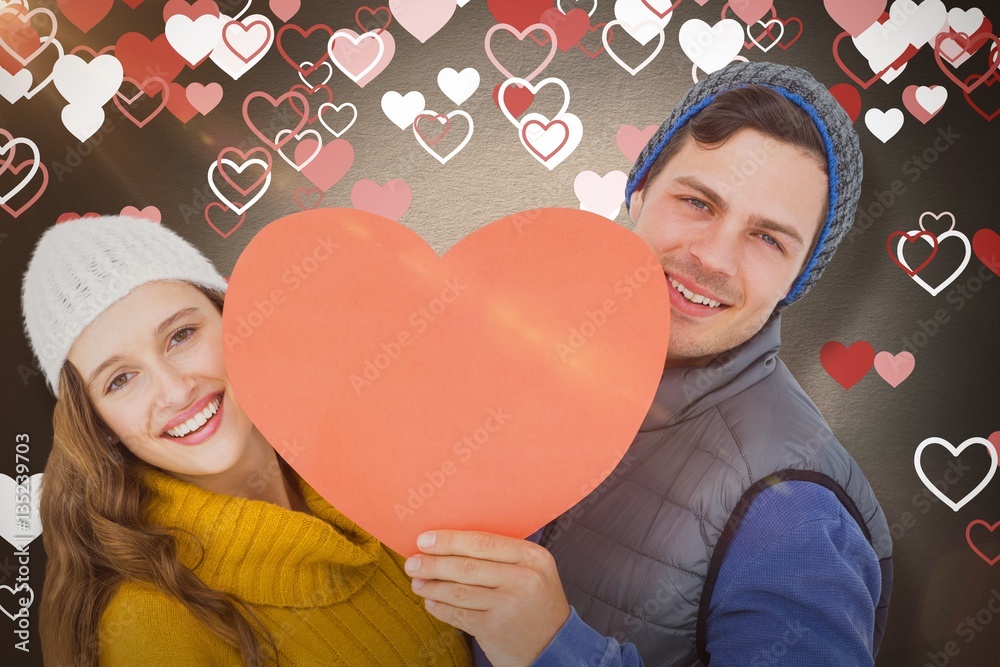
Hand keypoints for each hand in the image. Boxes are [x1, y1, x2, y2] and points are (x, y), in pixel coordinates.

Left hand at [404, 529, 570, 666]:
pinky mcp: (495, 629)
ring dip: (432, 585)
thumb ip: (502, 556)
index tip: (424, 539)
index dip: (449, 540)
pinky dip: (440, 607)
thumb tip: (451, 543)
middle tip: (412, 562)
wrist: (555, 647)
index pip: (483, 542)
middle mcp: (523, 578)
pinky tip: (431, 602)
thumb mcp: (532, 572)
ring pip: (459, 590)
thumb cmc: (536, 603)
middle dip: (433, 563)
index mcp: (532, 557)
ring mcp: (509, 605)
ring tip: (417, 582)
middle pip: (466, 566)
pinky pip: (458, 614)